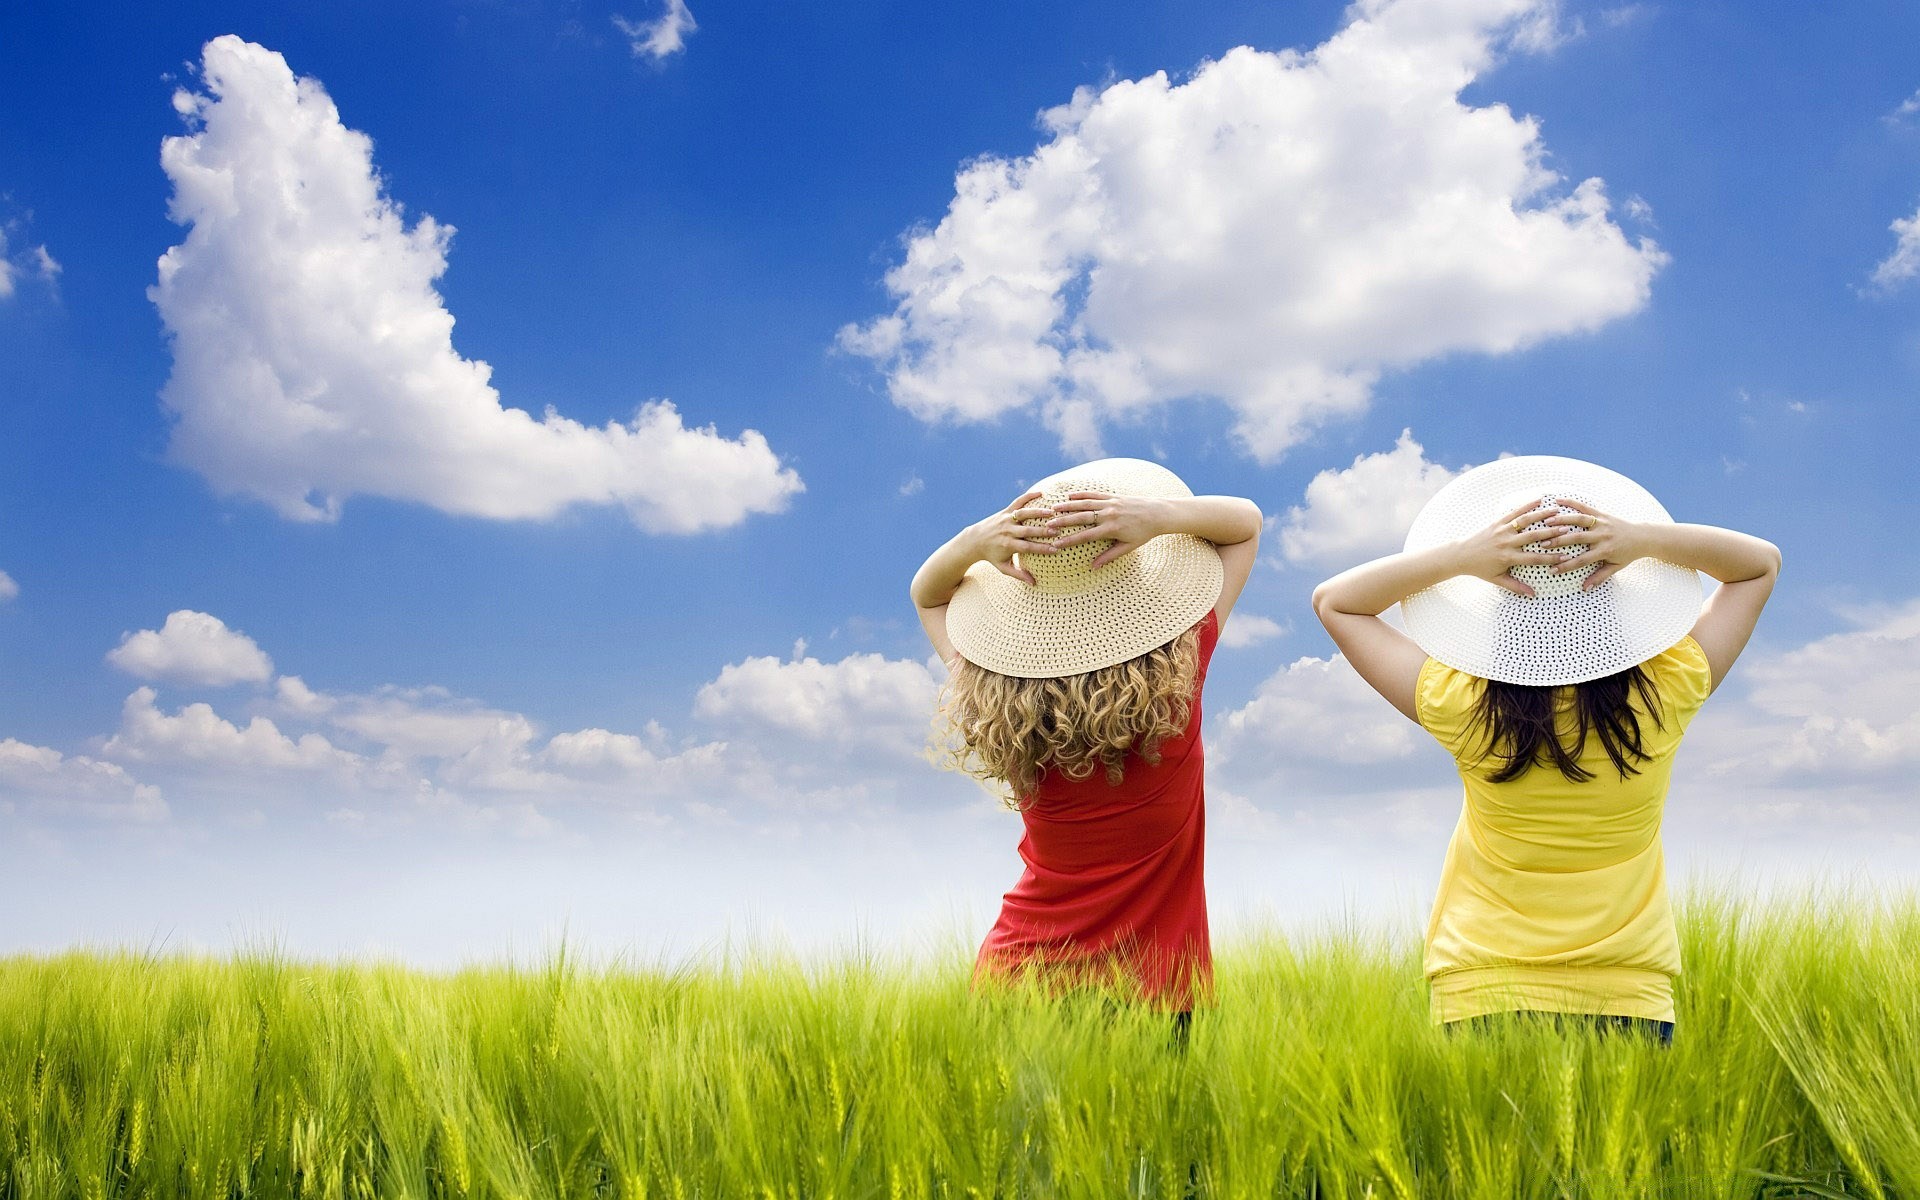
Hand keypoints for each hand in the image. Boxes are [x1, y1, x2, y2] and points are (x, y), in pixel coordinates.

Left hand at [967, 490, 1059, 584]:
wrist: (974, 540)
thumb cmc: (992, 555)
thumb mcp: (1003, 567)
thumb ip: (1019, 575)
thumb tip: (1034, 583)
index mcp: (1008, 545)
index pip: (1028, 548)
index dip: (1042, 549)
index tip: (1056, 550)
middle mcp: (1007, 531)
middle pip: (1028, 531)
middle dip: (1043, 531)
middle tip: (1058, 531)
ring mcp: (1006, 520)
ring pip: (1023, 514)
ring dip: (1038, 512)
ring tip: (1052, 512)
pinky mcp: (1005, 511)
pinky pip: (1017, 502)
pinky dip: (1028, 496)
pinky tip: (1041, 493)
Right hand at [1043, 492, 1167, 569]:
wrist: (1158, 514)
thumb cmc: (1144, 533)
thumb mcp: (1128, 547)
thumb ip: (1109, 556)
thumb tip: (1093, 567)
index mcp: (1112, 529)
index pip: (1086, 536)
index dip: (1070, 540)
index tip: (1056, 544)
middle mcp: (1109, 514)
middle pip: (1081, 518)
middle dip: (1063, 522)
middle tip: (1048, 525)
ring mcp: (1110, 503)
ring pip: (1085, 504)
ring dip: (1068, 506)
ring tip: (1054, 508)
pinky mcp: (1113, 496)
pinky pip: (1094, 495)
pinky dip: (1082, 495)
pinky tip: (1070, 496)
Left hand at [1450, 499, 1569, 596]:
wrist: (1461, 555)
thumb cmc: (1480, 569)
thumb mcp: (1497, 579)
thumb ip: (1516, 586)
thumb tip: (1533, 595)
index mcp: (1508, 558)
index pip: (1534, 559)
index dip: (1551, 559)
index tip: (1566, 558)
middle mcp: (1506, 543)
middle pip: (1533, 537)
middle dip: (1551, 534)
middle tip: (1568, 530)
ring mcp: (1502, 531)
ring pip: (1525, 522)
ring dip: (1542, 516)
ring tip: (1558, 512)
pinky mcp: (1497, 522)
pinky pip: (1514, 512)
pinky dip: (1527, 505)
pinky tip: (1540, 500)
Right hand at [1530, 499, 1650, 590]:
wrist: (1643, 537)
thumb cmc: (1627, 554)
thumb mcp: (1615, 567)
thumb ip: (1599, 577)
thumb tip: (1585, 588)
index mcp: (1605, 551)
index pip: (1581, 560)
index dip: (1566, 566)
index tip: (1551, 570)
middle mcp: (1602, 536)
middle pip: (1577, 539)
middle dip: (1559, 542)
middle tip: (1542, 545)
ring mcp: (1602, 523)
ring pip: (1579, 520)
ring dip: (1562, 521)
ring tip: (1546, 522)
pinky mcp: (1602, 514)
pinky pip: (1585, 507)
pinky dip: (1571, 502)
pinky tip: (1557, 500)